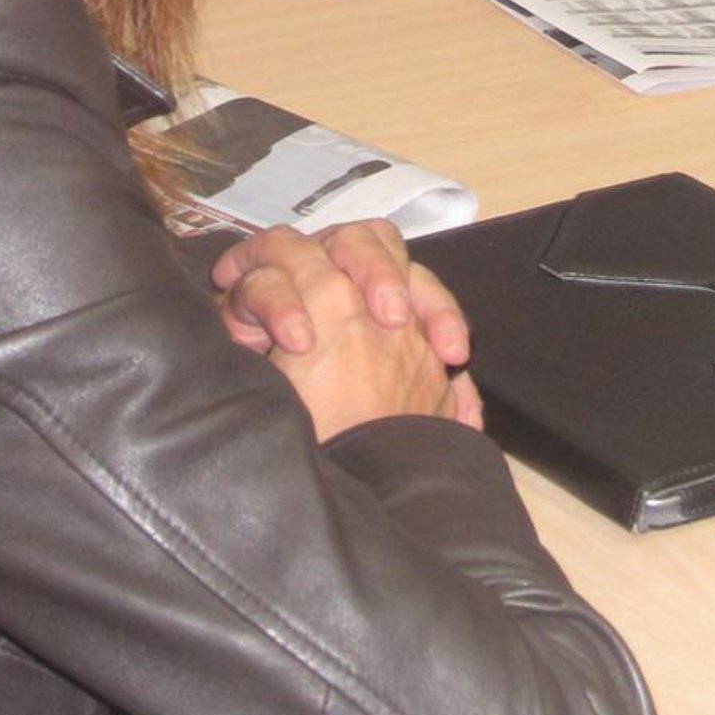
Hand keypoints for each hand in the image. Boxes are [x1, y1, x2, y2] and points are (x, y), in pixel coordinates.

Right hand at [213, 221, 481, 435]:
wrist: (276, 473)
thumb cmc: (336, 446)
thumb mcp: (392, 426)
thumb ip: (433, 403)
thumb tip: (470, 411)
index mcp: (379, 310)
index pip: (420, 285)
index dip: (441, 312)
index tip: (452, 353)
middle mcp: (336, 288)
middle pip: (367, 240)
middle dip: (381, 271)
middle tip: (390, 318)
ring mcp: (289, 288)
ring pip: (310, 245)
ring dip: (321, 275)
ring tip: (335, 327)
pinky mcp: (244, 301)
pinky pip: (262, 280)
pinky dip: (280, 305)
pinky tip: (294, 340)